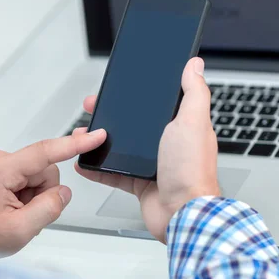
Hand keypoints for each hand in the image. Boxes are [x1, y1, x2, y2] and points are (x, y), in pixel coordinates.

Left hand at [0, 130, 106, 255]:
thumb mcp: (19, 231)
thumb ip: (48, 209)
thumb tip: (64, 192)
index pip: (45, 152)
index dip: (74, 145)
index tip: (96, 135)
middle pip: (43, 169)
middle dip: (41, 193)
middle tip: (24, 215)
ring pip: (34, 173)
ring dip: (31, 195)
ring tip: (12, 212)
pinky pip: (23, 175)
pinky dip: (23, 192)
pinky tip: (8, 206)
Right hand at [75, 57, 219, 242]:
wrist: (182, 214)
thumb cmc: (192, 170)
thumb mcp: (193, 121)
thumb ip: (194, 92)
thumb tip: (195, 65)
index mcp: (182, 126)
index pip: (157, 103)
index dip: (139, 94)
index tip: (121, 86)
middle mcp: (168, 144)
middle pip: (134, 123)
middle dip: (111, 115)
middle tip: (93, 107)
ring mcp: (154, 164)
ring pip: (121, 147)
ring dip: (100, 140)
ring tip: (83, 134)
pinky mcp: (141, 183)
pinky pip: (114, 172)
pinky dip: (97, 168)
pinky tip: (84, 162)